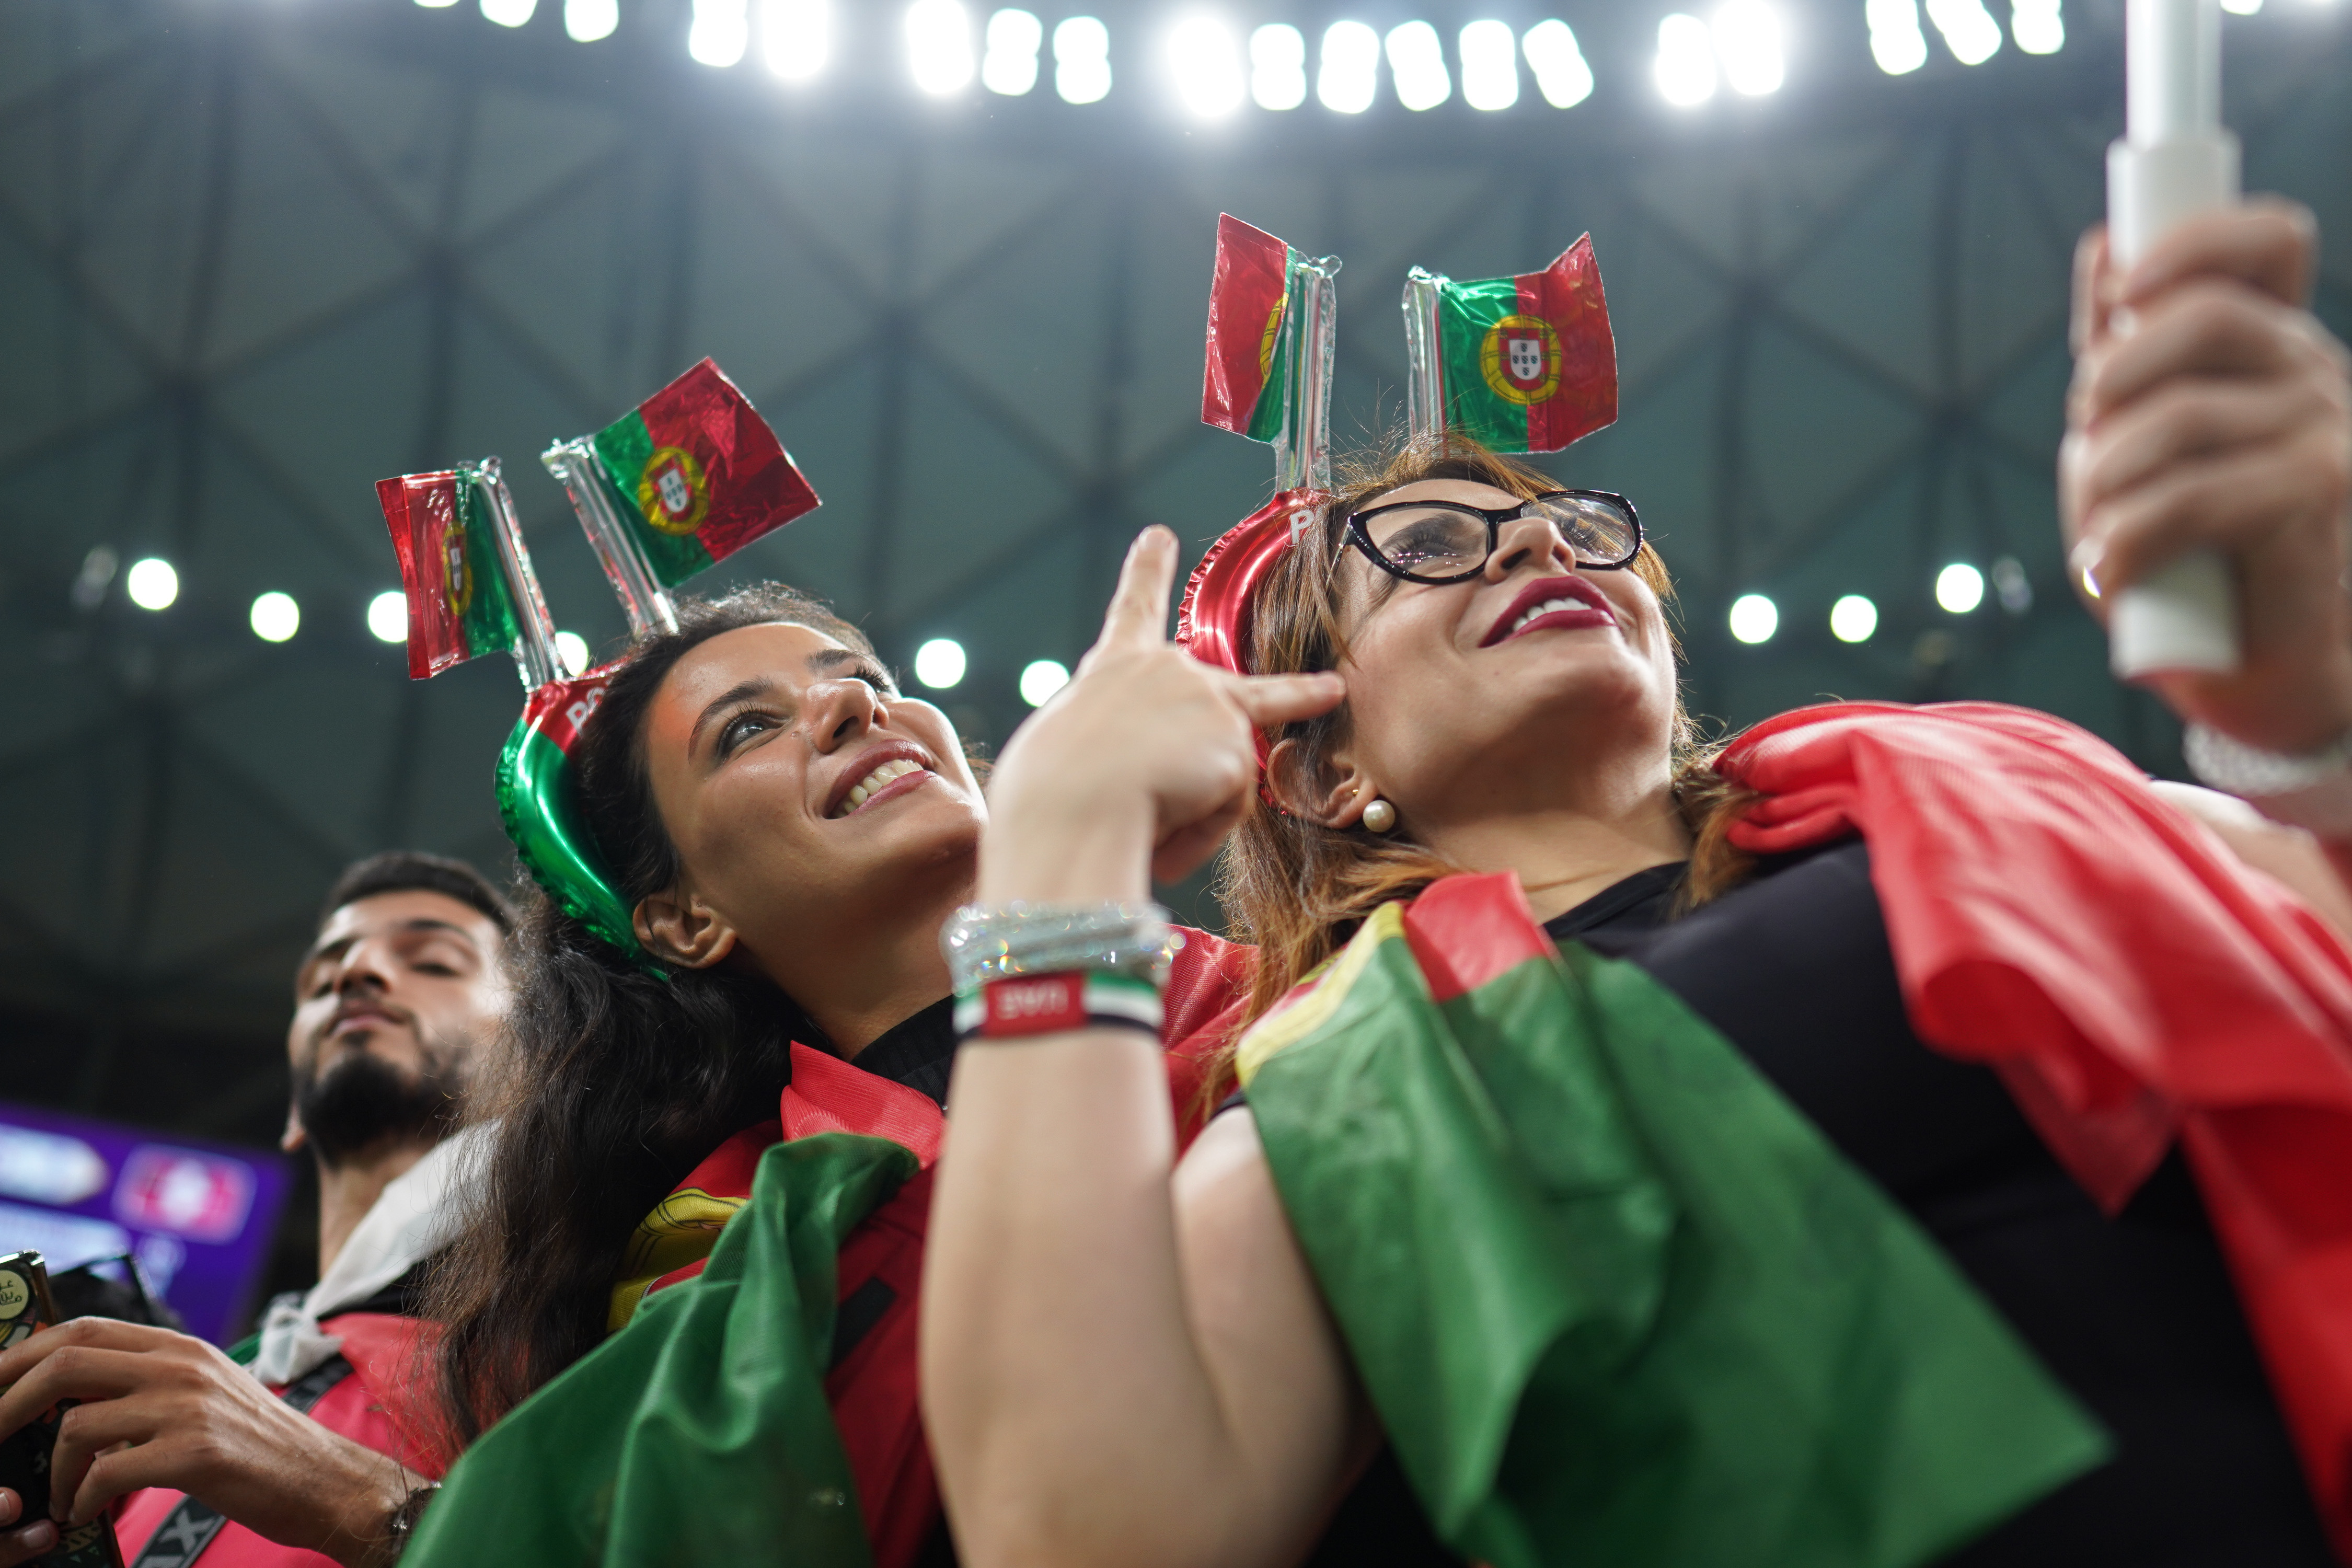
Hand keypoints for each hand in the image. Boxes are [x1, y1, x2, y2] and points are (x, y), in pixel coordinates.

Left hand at [0, 1318, 418, 1567]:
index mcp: (181, 1347)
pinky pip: (105, 1474)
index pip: (81, 1329)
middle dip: (8, 1402)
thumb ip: (148, 1383)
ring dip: (50, 1471)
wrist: (323, 1480)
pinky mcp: (195, 1453)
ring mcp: (189, 1407)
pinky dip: (82, 1499)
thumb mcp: (205, 1394)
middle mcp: (182, 1366)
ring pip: (77, 1424)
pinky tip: (87, 1512)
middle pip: (66, 1362)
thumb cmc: (257, 1447)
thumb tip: (69, 1399)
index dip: (22, 1353)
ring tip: (57, 1497)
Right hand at [981, 526, 1343, 902]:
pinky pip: (1224, 809)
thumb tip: (1154, 783)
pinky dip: (1196, 833)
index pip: (1133, 609)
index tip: (1158, 536)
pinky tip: (1162, 833)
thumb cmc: (1051, 790)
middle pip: (1237, 694)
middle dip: (1298, 693)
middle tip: (1332, 690)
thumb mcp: (1069, 751)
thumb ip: (1115, 748)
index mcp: (1113, 669)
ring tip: (1151, 820)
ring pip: (1225, 777)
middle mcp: (1169, 669)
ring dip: (1196, 813)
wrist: (1072, 804)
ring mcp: (1210, 702)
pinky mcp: (1237, 742)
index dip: (1147, 570)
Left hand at [2061, 199, 2351, 751]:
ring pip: (2177, 417)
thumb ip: (2123, 349)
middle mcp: (2313, 375)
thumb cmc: (2187, 549)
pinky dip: (2124, 542)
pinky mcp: (2314, 501)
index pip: (2270, 240)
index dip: (2197, 240)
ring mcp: (2325, 435)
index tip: (2124, 294)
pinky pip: (2185, 498)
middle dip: (2113, 377)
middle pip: (2204, 316)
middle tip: (2087, 443)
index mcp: (2274, 347)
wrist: (2255, 664)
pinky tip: (2112, 572)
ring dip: (2106, 481)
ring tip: (2099, 531)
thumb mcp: (2134, 436)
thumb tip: (2102, 244)